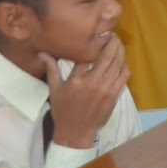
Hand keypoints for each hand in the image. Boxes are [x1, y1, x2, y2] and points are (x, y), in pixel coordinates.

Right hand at [40, 34, 128, 149]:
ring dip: (120, 51)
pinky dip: (124, 66)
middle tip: (113, 35)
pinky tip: (121, 62)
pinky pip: (124, 76)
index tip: (97, 35)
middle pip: (107, 56)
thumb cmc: (63, 110)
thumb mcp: (54, 90)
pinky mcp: (114, 95)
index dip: (93, 44)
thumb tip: (42, 53)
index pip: (86, 56)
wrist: (75, 132)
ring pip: (118, 63)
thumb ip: (52, 70)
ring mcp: (105, 88)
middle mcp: (92, 82)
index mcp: (76, 80)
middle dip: (112, 42)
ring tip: (118, 44)